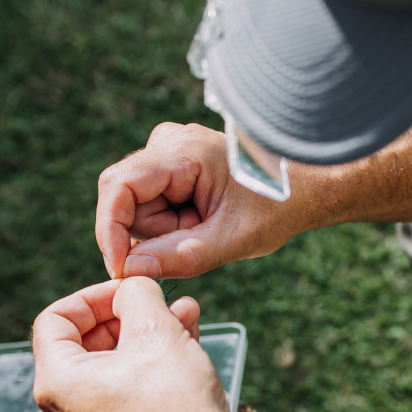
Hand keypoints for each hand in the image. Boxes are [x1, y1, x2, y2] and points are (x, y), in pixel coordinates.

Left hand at [31, 277, 246, 411]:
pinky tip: (188, 347)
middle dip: (127, 314)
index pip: (55, 319)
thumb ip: (137, 295)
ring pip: (113, 367)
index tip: (132, 288)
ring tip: (187, 315)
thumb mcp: (156, 332)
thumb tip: (132, 284)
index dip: (94, 294)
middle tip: (164, 300)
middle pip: (84, 343)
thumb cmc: (177, 408)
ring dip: (146, 336)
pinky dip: (151, 366)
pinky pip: (127, 392)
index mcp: (57, 384)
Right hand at [96, 123, 294, 279]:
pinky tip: (199, 218)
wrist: (301, 190)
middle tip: (199, 237)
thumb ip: (182, 257)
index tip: (120, 268)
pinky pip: (148, 203)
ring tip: (205, 226)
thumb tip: (130, 270)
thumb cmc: (275, 208)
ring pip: (135, 207)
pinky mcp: (168, 164)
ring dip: (164, 229)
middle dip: (153, 233)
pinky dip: (170, 221)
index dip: (110, 230)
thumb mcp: (232, 241)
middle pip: (125, 201)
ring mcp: (167, 150)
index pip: (119, 185)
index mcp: (185, 150)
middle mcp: (169, 141)